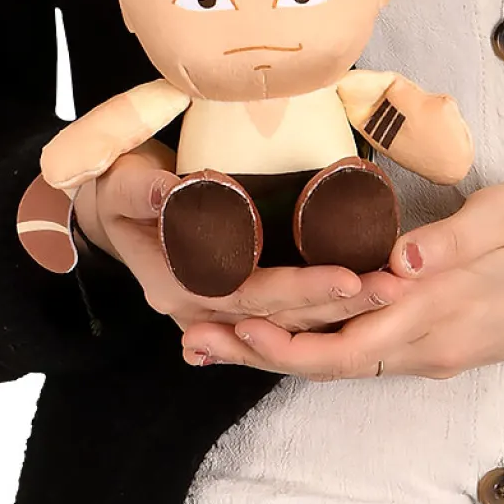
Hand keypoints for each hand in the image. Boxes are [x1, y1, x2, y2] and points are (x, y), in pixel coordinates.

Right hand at [75, 141, 387, 338]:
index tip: (348, 277)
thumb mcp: (122, 183)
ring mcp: (218, 308)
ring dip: (340, 309)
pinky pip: (283, 314)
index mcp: (177, 285)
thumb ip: (146, 190)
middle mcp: (201, 308)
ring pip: (288, 320)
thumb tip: (172, 192)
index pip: (249, 296)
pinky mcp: (236, 297)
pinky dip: (324, 308)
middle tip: (392, 287)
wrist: (110, 207)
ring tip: (393, 289)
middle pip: (279, 316)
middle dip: (338, 304)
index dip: (299, 290)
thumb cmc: (120, 189)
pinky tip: (364, 299)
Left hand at [178, 174, 503, 378]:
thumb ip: (453, 239)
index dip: (283, 338)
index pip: (346, 341)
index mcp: (444, 310)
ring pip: (348, 361)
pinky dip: (322, 344)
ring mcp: (441, 350)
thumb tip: (395, 260)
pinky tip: (293, 327)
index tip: (225, 321)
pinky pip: (372, 352)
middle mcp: (433, 343)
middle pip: (331, 362)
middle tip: (192, 338)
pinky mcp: (450, 343)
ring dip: (284, 350)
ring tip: (219, 336)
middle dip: (260, 352)